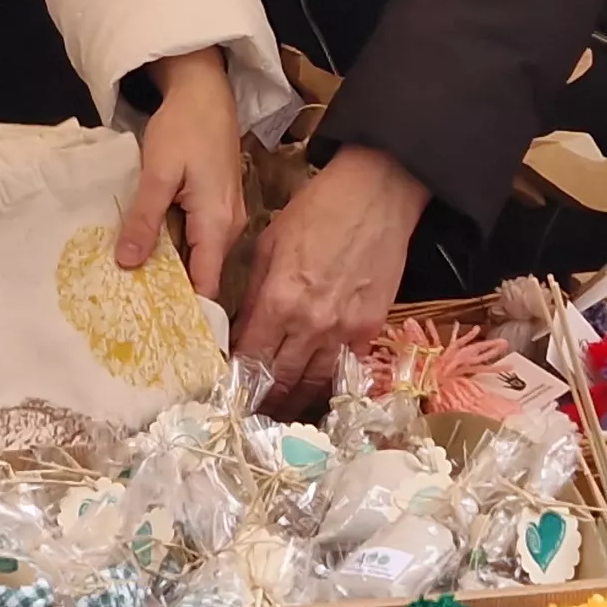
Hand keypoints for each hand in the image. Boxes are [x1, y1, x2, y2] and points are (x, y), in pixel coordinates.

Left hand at [116, 49, 244, 299]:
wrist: (204, 90)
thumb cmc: (184, 127)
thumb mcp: (158, 173)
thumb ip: (144, 220)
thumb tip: (127, 265)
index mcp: (218, 223)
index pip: (207, 284)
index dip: (186, 310)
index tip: (155, 332)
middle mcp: (229, 227)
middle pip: (203, 274)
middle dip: (171, 293)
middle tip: (131, 314)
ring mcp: (226, 216)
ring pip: (198, 257)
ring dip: (170, 270)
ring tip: (132, 290)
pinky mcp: (217, 206)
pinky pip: (197, 239)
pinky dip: (174, 250)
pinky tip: (147, 253)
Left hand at [231, 143, 429, 399]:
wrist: (377, 195)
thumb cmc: (319, 210)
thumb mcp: (270, 242)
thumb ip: (256, 290)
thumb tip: (243, 324)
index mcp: (279, 299)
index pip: (251, 355)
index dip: (237, 375)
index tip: (229, 386)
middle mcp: (310, 323)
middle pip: (281, 377)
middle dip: (263, 397)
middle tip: (251, 411)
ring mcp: (344, 330)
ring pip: (314, 381)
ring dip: (296, 398)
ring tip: (281, 411)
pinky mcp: (371, 328)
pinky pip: (346, 367)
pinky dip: (330, 380)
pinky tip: (319, 388)